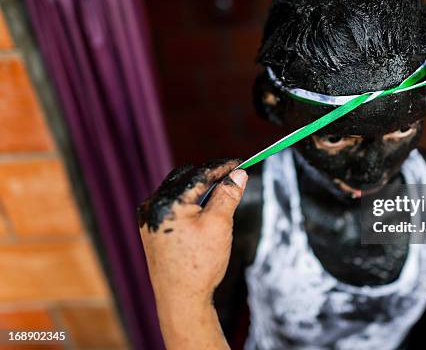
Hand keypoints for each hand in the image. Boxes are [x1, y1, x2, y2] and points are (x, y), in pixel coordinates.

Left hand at [138, 159, 247, 348]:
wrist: (180, 299)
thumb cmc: (200, 264)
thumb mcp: (220, 225)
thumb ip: (228, 194)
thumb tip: (238, 174)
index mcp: (168, 203)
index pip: (199, 174)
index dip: (222, 166)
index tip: (240, 163)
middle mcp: (152, 206)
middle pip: (186, 177)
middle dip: (210, 175)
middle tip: (233, 176)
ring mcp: (148, 217)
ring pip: (178, 189)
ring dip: (200, 187)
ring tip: (222, 192)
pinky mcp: (150, 227)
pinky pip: (172, 203)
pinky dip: (189, 200)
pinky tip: (204, 207)